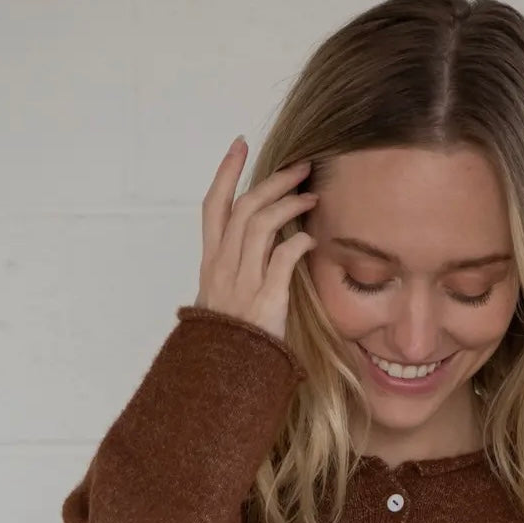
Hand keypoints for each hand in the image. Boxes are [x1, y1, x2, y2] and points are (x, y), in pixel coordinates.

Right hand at [194, 136, 316, 342]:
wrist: (222, 378)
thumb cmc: (230, 340)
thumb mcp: (223, 299)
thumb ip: (238, 270)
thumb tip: (264, 245)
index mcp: (211, 264)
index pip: (213, 206)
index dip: (226, 172)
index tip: (240, 144)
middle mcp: (222, 268)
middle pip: (244, 208)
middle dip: (273, 181)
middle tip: (300, 167)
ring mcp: (241, 283)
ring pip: (260, 226)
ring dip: (289, 205)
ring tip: (312, 197)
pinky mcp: (264, 301)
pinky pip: (281, 261)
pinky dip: (297, 244)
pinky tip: (311, 240)